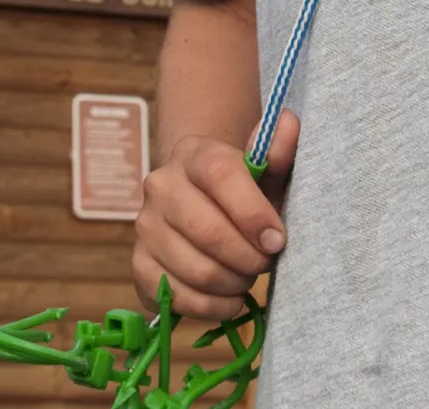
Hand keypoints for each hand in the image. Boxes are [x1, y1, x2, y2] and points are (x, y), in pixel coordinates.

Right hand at [132, 112, 299, 320]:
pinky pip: (179, 297)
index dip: (253, 213)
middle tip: (265, 263)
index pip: (220, 176)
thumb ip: (278, 152)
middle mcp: (160, 185)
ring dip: (234, 283)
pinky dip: (213, 306)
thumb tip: (290, 122)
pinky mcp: (138, 265)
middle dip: (247, 256)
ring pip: (196, 268)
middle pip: (206, 229)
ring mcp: (144, 226)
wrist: (202, 210)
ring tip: (247, 276)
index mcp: (194, 154)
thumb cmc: (243, 194)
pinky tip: (229, 296)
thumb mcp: (265, 174)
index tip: (278, 240)